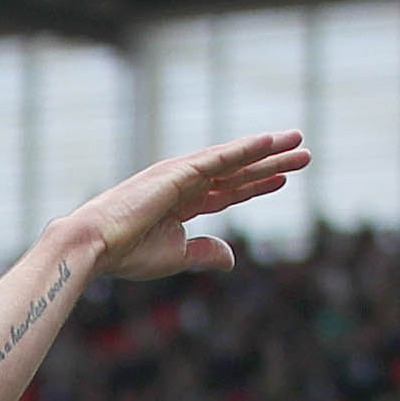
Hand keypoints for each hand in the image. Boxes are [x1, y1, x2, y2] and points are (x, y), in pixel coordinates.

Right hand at [72, 132, 309, 283]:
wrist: (94, 247)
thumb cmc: (125, 254)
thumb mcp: (176, 256)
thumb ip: (205, 253)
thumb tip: (232, 259)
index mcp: (182, 203)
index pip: (228, 191)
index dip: (256, 184)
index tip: (282, 179)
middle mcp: (184, 183)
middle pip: (237, 171)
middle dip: (271, 163)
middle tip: (304, 153)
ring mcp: (181, 175)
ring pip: (233, 160)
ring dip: (267, 150)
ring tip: (297, 141)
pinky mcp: (177, 172)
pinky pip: (218, 159)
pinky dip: (244, 150)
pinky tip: (268, 142)